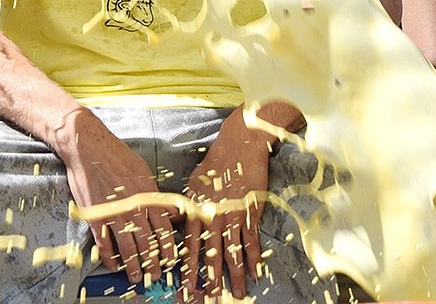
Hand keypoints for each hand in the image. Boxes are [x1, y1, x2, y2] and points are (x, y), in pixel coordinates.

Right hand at [61, 122, 179, 286]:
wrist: (87, 146)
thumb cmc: (115, 154)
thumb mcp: (143, 171)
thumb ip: (155, 194)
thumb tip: (169, 210)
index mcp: (147, 196)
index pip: (164, 230)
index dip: (168, 249)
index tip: (169, 260)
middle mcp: (133, 208)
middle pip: (148, 244)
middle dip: (153, 264)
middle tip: (154, 274)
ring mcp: (114, 214)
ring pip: (128, 249)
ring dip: (133, 267)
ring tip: (135, 276)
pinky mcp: (96, 217)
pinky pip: (105, 245)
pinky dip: (110, 258)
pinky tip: (112, 265)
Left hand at [181, 115, 272, 300]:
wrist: (239, 146)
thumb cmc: (215, 162)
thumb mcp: (194, 182)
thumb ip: (188, 205)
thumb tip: (181, 221)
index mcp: (197, 209)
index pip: (191, 245)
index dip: (189, 268)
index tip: (187, 287)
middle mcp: (212, 216)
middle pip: (211, 254)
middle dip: (210, 279)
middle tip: (209, 299)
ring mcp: (232, 215)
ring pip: (232, 251)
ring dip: (235, 275)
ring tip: (236, 293)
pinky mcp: (250, 212)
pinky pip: (251, 240)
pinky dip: (253, 258)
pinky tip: (254, 273)